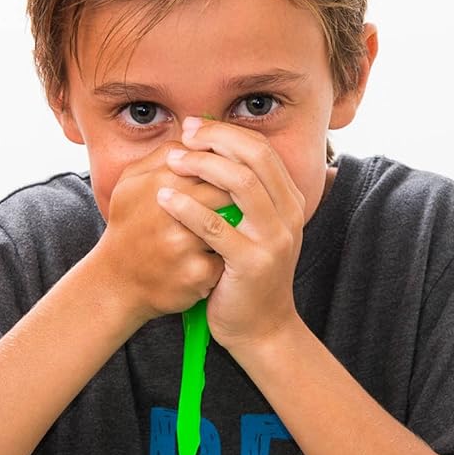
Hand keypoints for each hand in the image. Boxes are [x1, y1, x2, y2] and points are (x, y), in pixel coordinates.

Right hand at [91, 142, 233, 324]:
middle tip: (238, 206)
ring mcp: (185, 245)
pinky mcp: (197, 275)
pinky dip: (227, 259)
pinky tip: (219, 262)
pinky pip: (229, 258)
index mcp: (159, 183)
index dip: (228, 170)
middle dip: (237, 199)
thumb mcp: (131, 181)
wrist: (115, 282)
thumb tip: (199, 134)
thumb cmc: (128, 226)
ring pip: (233, 225)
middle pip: (228, 192)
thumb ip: (164, 153)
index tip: (228, 181)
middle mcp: (171, 212)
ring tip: (233, 233)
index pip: (213, 163)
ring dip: (237, 228)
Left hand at [157, 118, 304, 355]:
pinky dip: (187, 208)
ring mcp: (274, 239)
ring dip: (202, 166)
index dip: (227, 132)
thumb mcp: (253, 228)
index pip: (262, 150)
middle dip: (216, 140)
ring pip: (242, 184)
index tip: (194, 127)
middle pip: (255, 158)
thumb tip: (210, 149)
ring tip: (172, 161)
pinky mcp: (252, 263)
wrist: (260, 327)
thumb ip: (242, 194)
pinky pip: (216, 227)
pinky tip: (165, 199)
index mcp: (288, 201)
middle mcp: (288, 215)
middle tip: (183, 135)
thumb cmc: (245, 272)